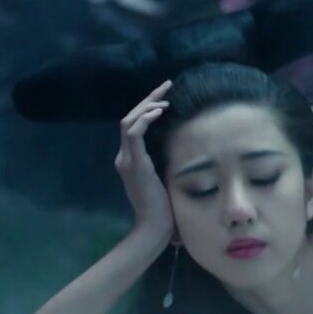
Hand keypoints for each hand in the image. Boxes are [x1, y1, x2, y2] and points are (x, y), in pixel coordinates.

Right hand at [116, 81, 173, 243]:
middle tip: (167, 86)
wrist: (155, 227)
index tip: (167, 97)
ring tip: (165, 97)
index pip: (134, 126)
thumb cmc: (166, 209)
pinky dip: (145, 119)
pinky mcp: (133, 164)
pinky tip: (160, 112)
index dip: (148, 108)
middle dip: (148, 100)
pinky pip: (133, 132)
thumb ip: (169, 162)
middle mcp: (124, 158)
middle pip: (129, 118)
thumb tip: (188, 147)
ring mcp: (126, 160)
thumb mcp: (168, 178)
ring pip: (129, 121)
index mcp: (131, 160)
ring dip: (147, 106)